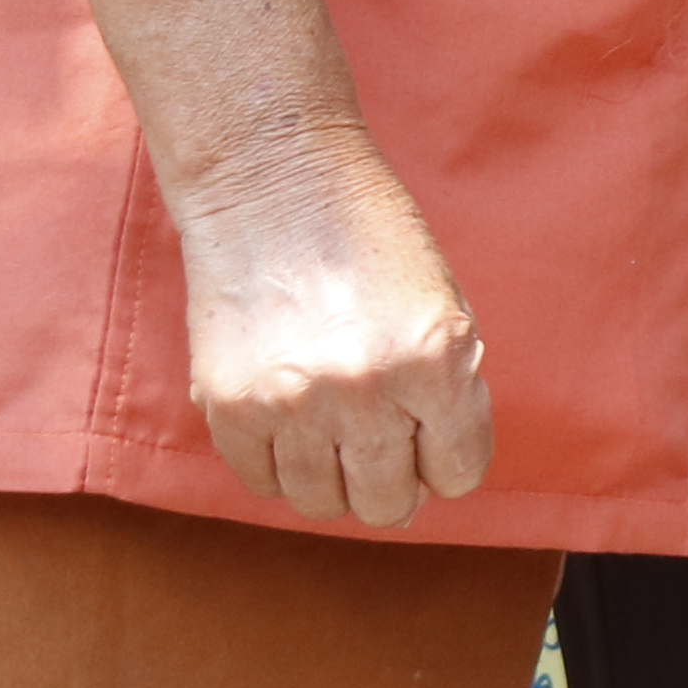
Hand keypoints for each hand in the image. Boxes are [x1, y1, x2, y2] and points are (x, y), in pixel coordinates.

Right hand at [168, 127, 494, 524]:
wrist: (277, 183)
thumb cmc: (373, 240)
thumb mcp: (443, 307)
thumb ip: (449, 394)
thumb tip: (428, 488)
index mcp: (436, 360)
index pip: (459, 473)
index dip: (450, 461)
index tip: (434, 441)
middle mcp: (366, 390)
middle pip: (388, 504)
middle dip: (397, 482)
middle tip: (383, 440)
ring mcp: (291, 404)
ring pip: (322, 504)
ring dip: (336, 477)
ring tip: (334, 428)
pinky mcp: (228, 406)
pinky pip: (263, 481)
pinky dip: (281, 464)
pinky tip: (291, 419)